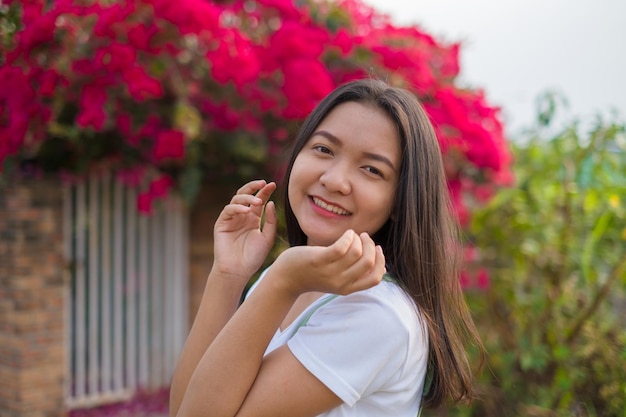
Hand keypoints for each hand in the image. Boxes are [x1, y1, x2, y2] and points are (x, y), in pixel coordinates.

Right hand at [212, 180, 276, 283]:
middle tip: (263, 183)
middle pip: (245, 195)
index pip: (259, 200)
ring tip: (258, 201)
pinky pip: (228, 210)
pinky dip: (237, 208)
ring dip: (247, 197)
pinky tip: (246, 211)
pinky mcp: (221, 223)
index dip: (265, 191)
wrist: (239, 271)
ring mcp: (231, 219)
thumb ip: (270, 221)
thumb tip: (271, 202)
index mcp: (253, 218)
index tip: (273, 184)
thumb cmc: (253, 257)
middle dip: (253, 187)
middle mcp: (242, 216)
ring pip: (236, 199)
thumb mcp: (267, 238)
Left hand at [269, 230, 385, 296]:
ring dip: (358, 239)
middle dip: (370, 246)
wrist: (286, 279)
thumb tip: (378, 264)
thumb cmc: (312, 275)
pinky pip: (341, 247)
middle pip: (368, 262)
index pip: (375, 279)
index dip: (381, 262)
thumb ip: (353, 273)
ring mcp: (330, 272)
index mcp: (347, 288)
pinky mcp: (319, 260)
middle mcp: (341, 282)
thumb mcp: (336, 279)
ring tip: (353, 235)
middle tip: (364, 237)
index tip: (377, 248)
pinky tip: (346, 234)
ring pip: (356, 253)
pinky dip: (348, 236)